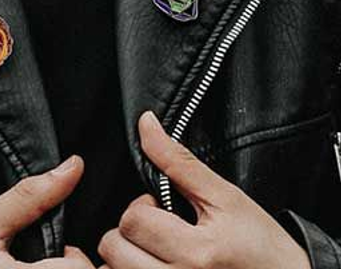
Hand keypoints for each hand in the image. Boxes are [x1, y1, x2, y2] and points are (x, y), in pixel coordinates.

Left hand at [98, 112, 310, 268]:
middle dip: (131, 231)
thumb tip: (146, 123)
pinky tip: (153, 264)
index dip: (144, 205)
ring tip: (158, 251)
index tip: (166, 208)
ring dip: (127, 257)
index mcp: (196, 253)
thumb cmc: (264, 248)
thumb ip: (179, 161)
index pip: (132, 220)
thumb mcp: (226, 197)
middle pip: (114, 250)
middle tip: (162, 230)